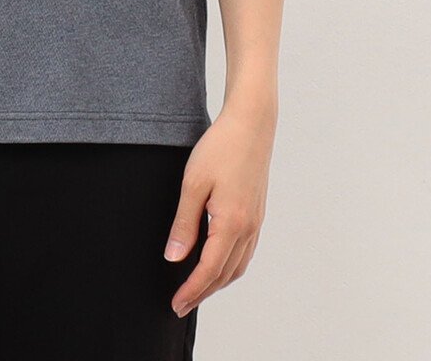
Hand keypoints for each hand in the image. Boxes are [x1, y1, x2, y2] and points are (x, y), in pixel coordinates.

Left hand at [162, 105, 273, 317]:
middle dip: (202, 292)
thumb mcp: (193, 184)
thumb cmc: (220, 148)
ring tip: (196, 289)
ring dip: (217, 282)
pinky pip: (245, 252)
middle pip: (225, 275)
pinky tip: (218, 262)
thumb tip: (174, 257)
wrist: (251, 124)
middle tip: (181, 305)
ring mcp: (256, 222)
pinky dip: (230, 266)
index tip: (175, 305)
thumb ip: (184, 224)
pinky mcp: (257, 213)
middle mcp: (248, 229)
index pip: (209, 271)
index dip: (191, 291)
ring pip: (238, 266)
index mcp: (231, 224)